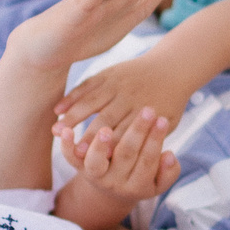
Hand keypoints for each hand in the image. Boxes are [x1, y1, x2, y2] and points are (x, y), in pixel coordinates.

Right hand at [55, 51, 207, 145]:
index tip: (95, 162)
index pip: (125, 135)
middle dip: (90, 136)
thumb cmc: (169, 104)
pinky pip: (86, 85)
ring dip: (72, 117)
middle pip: (106, 121)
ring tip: (56, 131)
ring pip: (91, 102)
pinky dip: (71, 97)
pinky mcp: (109, 74)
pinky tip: (58, 109)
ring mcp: (118, 85)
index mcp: (145, 115)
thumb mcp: (168, 124)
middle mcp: (130, 99)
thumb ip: (149, 141)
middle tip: (74, 152)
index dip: (110, 149)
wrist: (172, 68)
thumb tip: (128, 159)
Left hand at [69, 106, 181, 206]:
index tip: (163, 119)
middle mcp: (115, 182)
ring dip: (99, 143)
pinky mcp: (78, 168)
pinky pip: (70, 159)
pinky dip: (66, 145)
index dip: (156, 140)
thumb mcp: (158, 182)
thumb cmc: (141, 176)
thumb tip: (170, 156)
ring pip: (96, 161)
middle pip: (126, 155)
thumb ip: (168, 172)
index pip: (148, 161)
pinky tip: (67, 131)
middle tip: (148, 110)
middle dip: (137, 132)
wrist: (112, 191)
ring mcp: (95, 175)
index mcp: (138, 186)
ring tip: (106, 129)